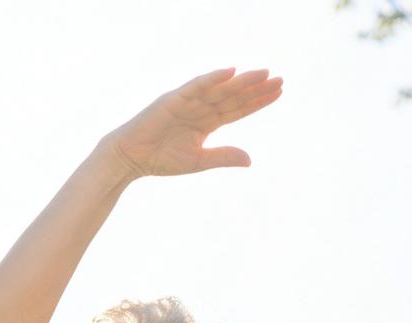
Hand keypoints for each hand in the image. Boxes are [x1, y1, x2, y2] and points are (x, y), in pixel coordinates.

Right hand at [106, 66, 282, 178]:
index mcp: (207, 122)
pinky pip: (197, 86)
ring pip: (220, 89)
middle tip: (280, 80)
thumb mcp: (198, 161)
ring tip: (264, 74)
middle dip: (256, 88)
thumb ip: (223, 156)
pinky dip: (212, 78)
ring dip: (242, 81)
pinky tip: (231, 72)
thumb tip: (250, 160)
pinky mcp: (174, 98)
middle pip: (234, 96)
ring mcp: (189, 101)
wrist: (131, 158)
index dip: (257, 101)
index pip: (238, 109)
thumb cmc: (161, 160)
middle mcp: (201, 107)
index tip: (279, 93)